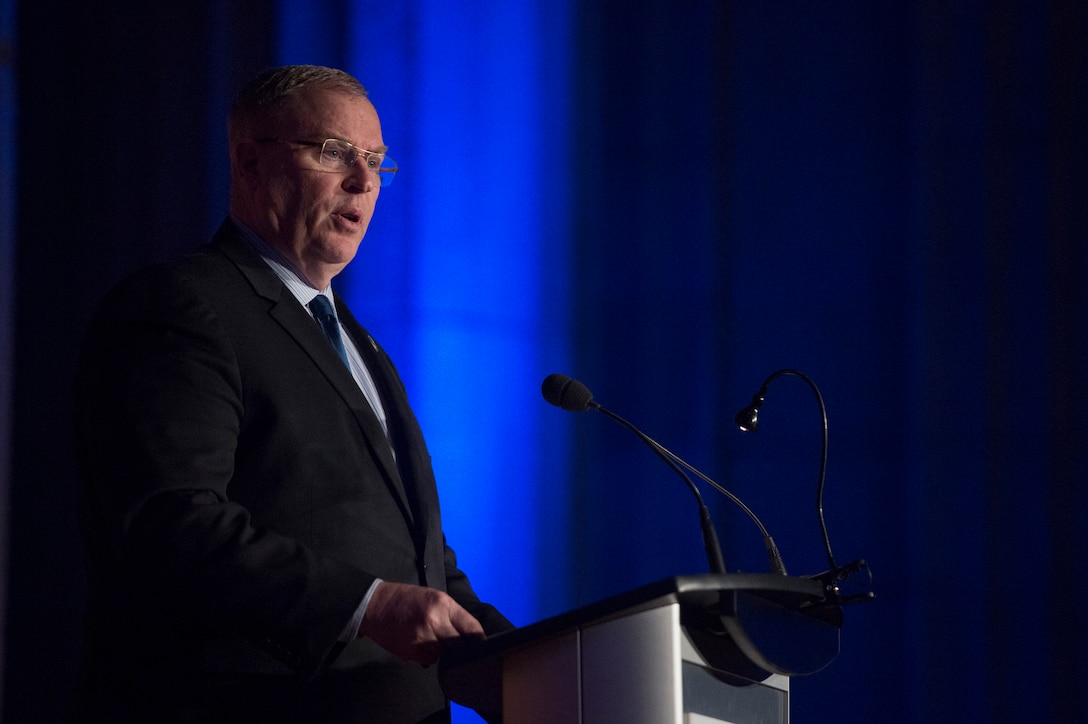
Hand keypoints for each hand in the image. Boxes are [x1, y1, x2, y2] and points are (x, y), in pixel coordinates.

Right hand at [358, 581, 484, 665]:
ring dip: (445, 652)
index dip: (480, 639)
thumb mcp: (434, 597)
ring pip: (445, 655)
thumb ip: (452, 614)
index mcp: (444, 605)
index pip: (472, 628)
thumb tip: (469, 635)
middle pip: (461, 645)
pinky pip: (430, 660)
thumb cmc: (408, 599)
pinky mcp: (413, 653)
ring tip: (436, 640)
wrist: (376, 606)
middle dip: (463, 648)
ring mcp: (423, 640)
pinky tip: (422, 644)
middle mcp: (435, 623)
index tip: (484, 645)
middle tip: (464, 648)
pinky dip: (430, 655)